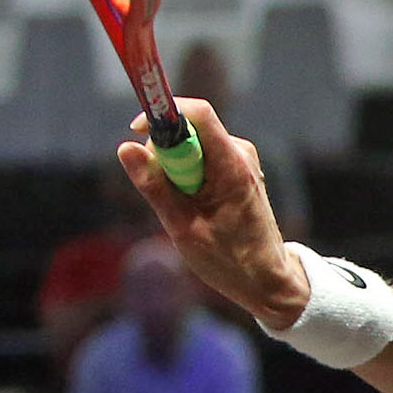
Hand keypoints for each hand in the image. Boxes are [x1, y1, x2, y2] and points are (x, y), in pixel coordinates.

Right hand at [118, 98, 309, 331]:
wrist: (267, 279)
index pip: (197, 113)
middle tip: (164, 194)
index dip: (164, 114)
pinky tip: (195, 209)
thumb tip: (125, 147)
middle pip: (189, 129)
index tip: (137, 132)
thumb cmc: (229, 260)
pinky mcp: (236, 170)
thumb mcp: (182, 227)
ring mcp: (240, 160)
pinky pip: (200, 159)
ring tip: (185, 210)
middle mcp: (240, 154)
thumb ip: (154, 186)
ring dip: (176, 171)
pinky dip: (188, 179)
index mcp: (232, 165)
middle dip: (165, 154)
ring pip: (192, 146)